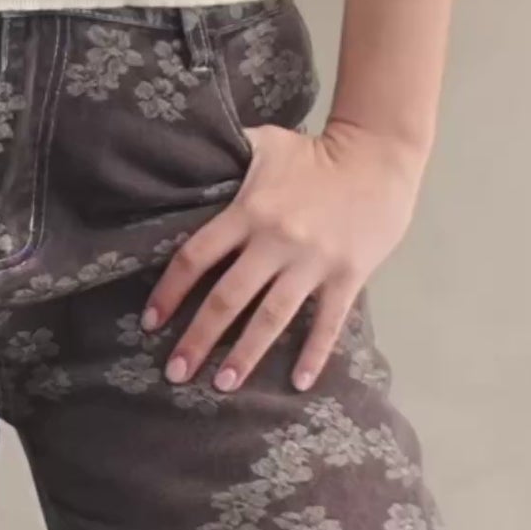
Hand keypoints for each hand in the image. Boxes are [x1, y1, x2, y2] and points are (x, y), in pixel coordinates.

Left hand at [140, 116, 426, 393]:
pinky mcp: (348, 275)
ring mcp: (313, 261)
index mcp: (249, 210)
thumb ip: (225, 159)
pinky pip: (328, 322)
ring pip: (271, 317)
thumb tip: (181, 163)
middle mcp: (276, 240)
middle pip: (227, 297)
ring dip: (245, 355)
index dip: (170, 292)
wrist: (378, 156)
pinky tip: (298, 383)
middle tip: (176, 372)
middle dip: (198, 339)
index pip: (196, 257)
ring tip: (222, 385)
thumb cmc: (314, 153)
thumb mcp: (263, 144)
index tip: (151, 323)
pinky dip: (314, 354)